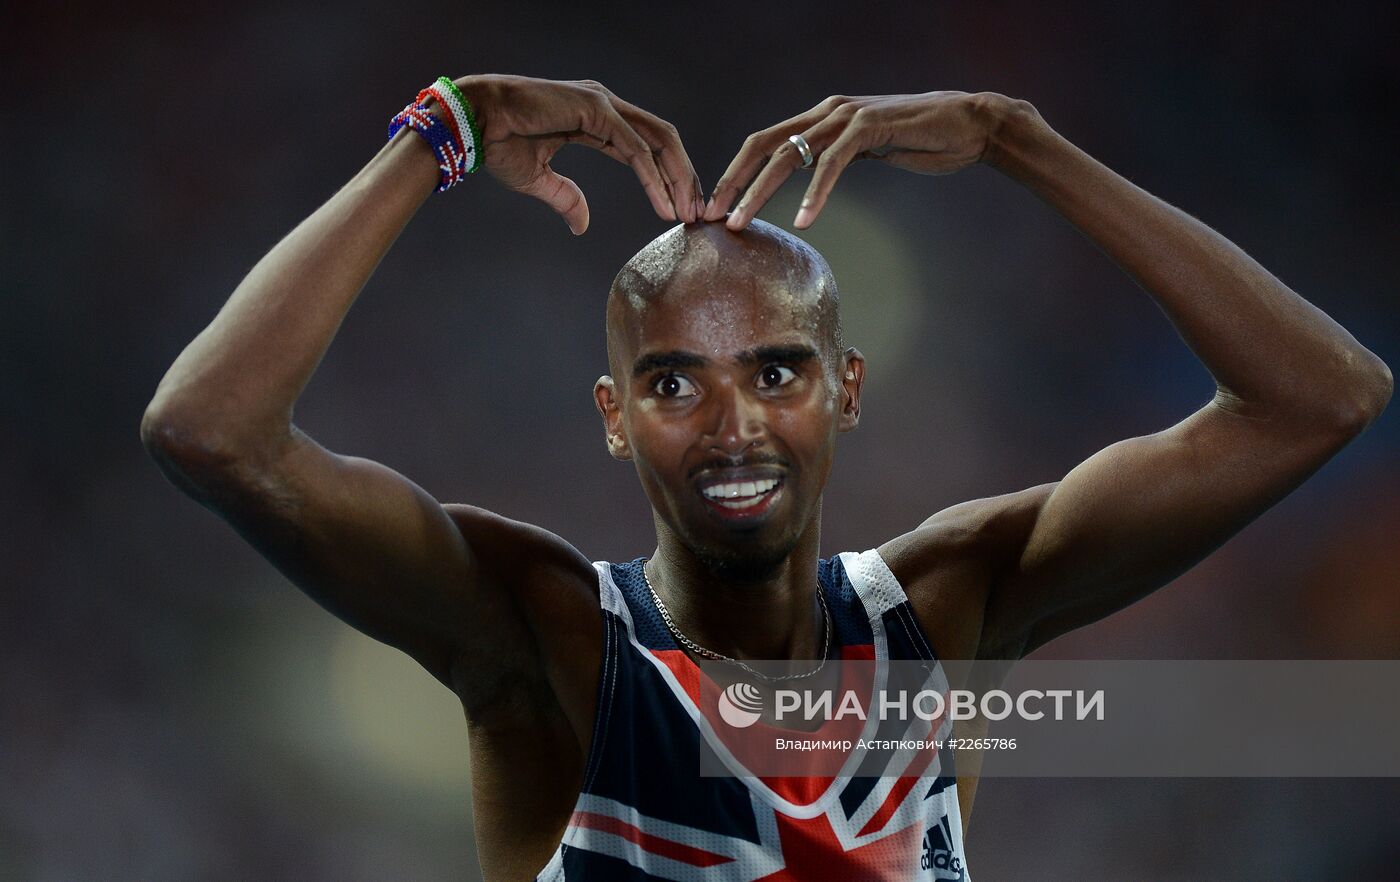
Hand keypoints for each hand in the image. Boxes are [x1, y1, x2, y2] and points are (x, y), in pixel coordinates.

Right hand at [454, 75, 702, 233]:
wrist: (473, 121)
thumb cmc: (499, 143)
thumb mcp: (540, 180)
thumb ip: (566, 197)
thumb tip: (583, 225)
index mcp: (597, 118)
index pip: (647, 147)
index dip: (667, 177)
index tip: (679, 209)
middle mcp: (606, 107)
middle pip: (663, 141)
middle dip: (684, 177)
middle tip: (696, 213)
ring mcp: (604, 104)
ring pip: (659, 142)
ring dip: (678, 178)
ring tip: (687, 212)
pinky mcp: (597, 109)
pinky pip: (636, 150)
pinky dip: (654, 179)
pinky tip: (664, 205)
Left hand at [704, 91, 1007, 229]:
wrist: (971, 124)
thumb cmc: (923, 141)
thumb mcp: (868, 150)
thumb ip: (837, 157)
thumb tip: (811, 179)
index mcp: (821, 117)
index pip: (764, 143)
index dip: (735, 173)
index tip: (715, 206)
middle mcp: (827, 112)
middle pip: (763, 145)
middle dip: (732, 182)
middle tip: (709, 216)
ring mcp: (847, 117)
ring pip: (789, 154)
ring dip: (759, 192)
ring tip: (740, 223)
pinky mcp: (870, 128)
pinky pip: (832, 163)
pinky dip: (814, 193)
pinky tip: (802, 220)